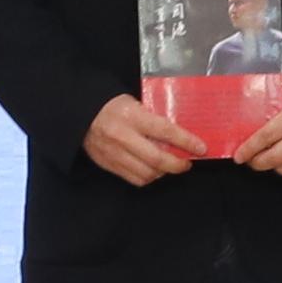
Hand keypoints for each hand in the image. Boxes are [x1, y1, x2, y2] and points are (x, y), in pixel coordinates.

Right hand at [80, 91, 201, 186]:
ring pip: (147, 173)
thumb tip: (179, 134)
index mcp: (132, 116)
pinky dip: (149, 177)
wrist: (80, 114)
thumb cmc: (112, 105)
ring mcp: (114, 153)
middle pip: (157, 159)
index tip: (201, 148)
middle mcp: (123, 136)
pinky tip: (154, 170)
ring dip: (164, 172)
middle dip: (178, 164)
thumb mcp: (135, 103)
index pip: (165, 131)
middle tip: (187, 162)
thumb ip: (154, 118)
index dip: (186, 142)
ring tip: (170, 166)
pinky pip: (134, 178)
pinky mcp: (108, 165)